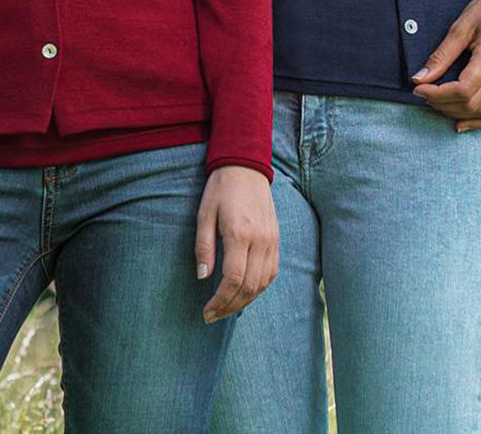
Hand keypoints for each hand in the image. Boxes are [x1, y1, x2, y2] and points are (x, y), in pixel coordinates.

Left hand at [195, 165, 278, 323]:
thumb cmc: (220, 188)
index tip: (207, 311)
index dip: (220, 301)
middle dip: (230, 306)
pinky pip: (271, 272)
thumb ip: (204, 246)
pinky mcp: (276, 238)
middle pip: (249, 286)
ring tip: (226, 307)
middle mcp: (260, 239)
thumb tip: (203, 277)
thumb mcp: (204, 213)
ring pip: (263, 283)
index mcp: (240, 233)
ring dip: (245, 300)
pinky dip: (259, 287)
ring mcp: (272, 240)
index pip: (233, 279)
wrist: (246, 166)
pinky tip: (244, 291)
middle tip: (213, 315)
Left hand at [409, 0, 480, 130]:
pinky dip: (480, 121)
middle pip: (472, 104)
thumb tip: (419, 78)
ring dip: (458, 114)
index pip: (463, 89)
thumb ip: (441, 55)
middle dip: (443, 104)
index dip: (437, 94)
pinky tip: (461, 122)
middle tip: (423, 93)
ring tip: (437, 104)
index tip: (417, 88)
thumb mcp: (461, 26)